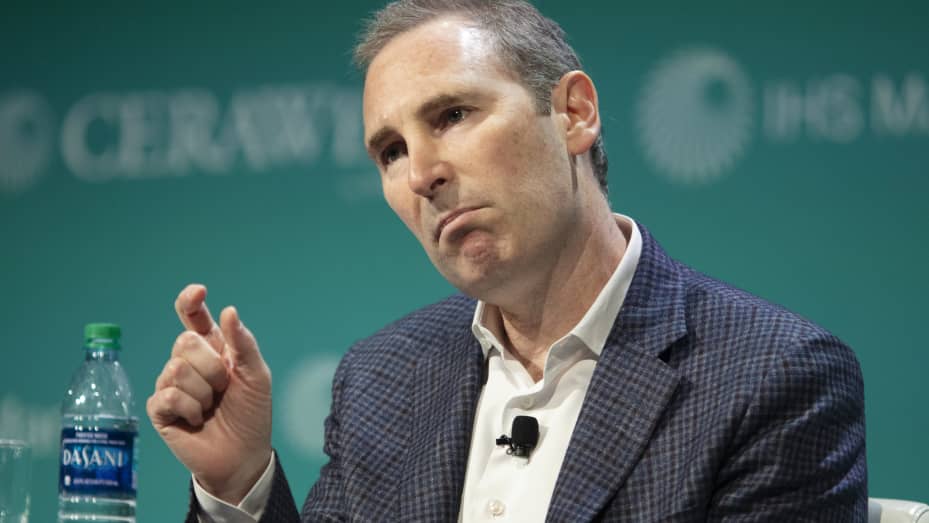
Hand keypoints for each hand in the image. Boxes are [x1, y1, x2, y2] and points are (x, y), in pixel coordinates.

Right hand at [146, 284, 272, 504]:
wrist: (243, 455)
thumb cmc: (251, 414)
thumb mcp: (256, 376)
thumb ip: (243, 344)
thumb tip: (228, 310)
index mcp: (212, 349)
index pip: (193, 317)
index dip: (190, 301)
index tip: (198, 292)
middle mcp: (188, 362)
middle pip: (184, 342)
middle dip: (212, 367)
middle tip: (224, 387)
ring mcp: (171, 385)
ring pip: (176, 368)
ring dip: (203, 391)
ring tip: (211, 407)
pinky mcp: (160, 409)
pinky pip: (167, 395)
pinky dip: (189, 408)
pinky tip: (196, 419)